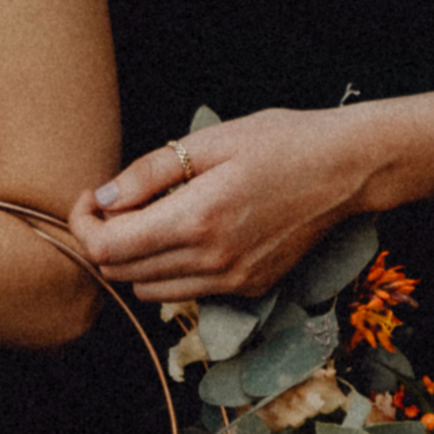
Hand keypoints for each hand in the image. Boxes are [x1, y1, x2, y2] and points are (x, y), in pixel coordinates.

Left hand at [74, 104, 397, 302]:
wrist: (348, 169)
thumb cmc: (281, 142)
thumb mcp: (209, 141)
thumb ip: (149, 173)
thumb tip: (103, 199)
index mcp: (197, 220)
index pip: (108, 248)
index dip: (85, 224)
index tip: (93, 197)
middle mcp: (213, 261)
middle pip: (122, 275)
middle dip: (104, 241)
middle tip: (114, 205)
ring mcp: (234, 281)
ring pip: (150, 291)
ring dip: (134, 260)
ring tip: (148, 218)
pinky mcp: (251, 287)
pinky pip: (188, 292)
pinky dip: (170, 270)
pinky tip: (185, 233)